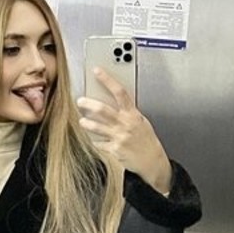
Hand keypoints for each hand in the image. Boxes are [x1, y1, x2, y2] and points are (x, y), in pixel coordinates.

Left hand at [77, 69, 172, 194]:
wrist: (152, 161)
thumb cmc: (146, 140)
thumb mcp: (141, 122)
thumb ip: (127, 112)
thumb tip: (112, 102)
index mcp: (133, 114)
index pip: (120, 92)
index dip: (107, 80)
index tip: (97, 71)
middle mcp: (125, 124)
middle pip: (103, 109)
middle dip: (89, 104)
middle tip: (81, 101)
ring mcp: (119, 137)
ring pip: (97, 127)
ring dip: (87, 123)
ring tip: (82, 121)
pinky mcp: (114, 149)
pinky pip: (99, 143)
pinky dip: (95, 141)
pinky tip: (93, 139)